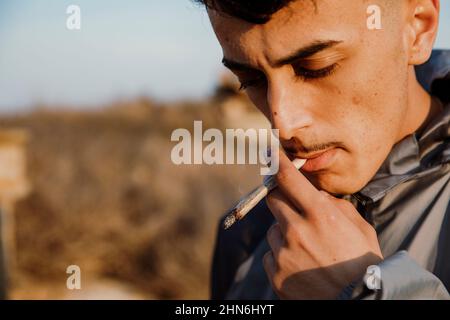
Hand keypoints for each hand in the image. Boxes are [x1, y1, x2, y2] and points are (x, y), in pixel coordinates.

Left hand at [263, 151, 382, 298]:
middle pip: (273, 199)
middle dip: (281, 198)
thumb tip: (317, 195)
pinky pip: (270, 254)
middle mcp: (297, 230)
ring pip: (273, 230)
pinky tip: (301, 266)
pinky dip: (281, 256)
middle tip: (295, 209)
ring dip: (285, 232)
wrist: (357, 304)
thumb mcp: (361, 229)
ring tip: (307, 250)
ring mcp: (283, 252)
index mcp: (321, 215)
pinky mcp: (275, 272)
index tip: (269, 153)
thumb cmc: (363, 265)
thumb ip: (337, 206)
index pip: (289, 179)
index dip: (276, 163)